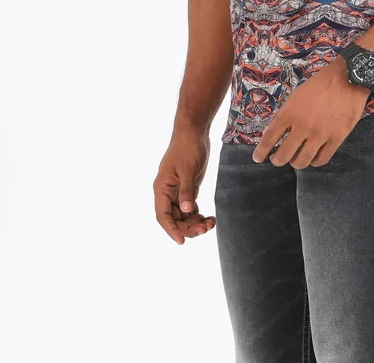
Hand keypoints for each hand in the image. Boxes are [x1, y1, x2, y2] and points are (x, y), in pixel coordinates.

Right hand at [153, 125, 216, 244]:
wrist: (194, 131)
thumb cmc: (188, 147)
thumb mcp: (188, 169)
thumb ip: (187, 191)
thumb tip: (186, 211)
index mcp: (161, 188)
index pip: (162, 215)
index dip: (171, 230)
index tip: (182, 241)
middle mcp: (167, 192)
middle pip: (174, 218)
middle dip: (188, 227)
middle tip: (206, 229)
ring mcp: (177, 191)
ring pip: (183, 215)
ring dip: (195, 223)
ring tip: (211, 223)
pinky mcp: (187, 188)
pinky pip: (190, 208)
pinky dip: (198, 215)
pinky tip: (210, 218)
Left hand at [252, 55, 369, 168]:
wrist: (346, 79)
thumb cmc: (319, 85)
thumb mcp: (296, 96)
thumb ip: (285, 115)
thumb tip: (274, 133)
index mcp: (289, 113)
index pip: (269, 139)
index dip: (261, 152)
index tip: (257, 158)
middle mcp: (302, 126)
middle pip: (283, 155)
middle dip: (277, 160)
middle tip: (277, 159)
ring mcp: (320, 134)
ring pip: (302, 161)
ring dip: (295, 163)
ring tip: (295, 160)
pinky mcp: (336, 138)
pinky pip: (322, 159)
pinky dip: (314, 162)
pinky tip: (313, 159)